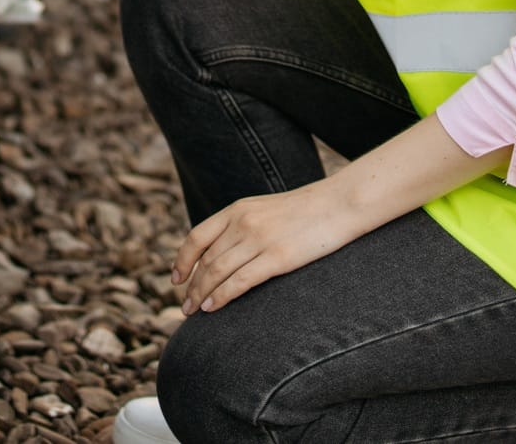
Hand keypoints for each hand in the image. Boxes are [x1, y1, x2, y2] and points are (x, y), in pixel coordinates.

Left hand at [172, 178, 367, 314]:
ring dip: (201, 294)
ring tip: (193, 311)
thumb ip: (244, 225)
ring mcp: (259, 240)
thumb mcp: (266, 210)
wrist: (339, 204)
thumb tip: (225, 250)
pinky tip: (213, 307)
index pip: (197, 237)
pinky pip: (240, 281)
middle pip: (205, 259)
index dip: (182, 260)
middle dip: (191, 286)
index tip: (176, 279)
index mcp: (237, 209)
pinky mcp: (277, 258)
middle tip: (184, 306)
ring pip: (217, 272)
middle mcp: (242, 222)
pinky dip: (221, 296)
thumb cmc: (307, 211)